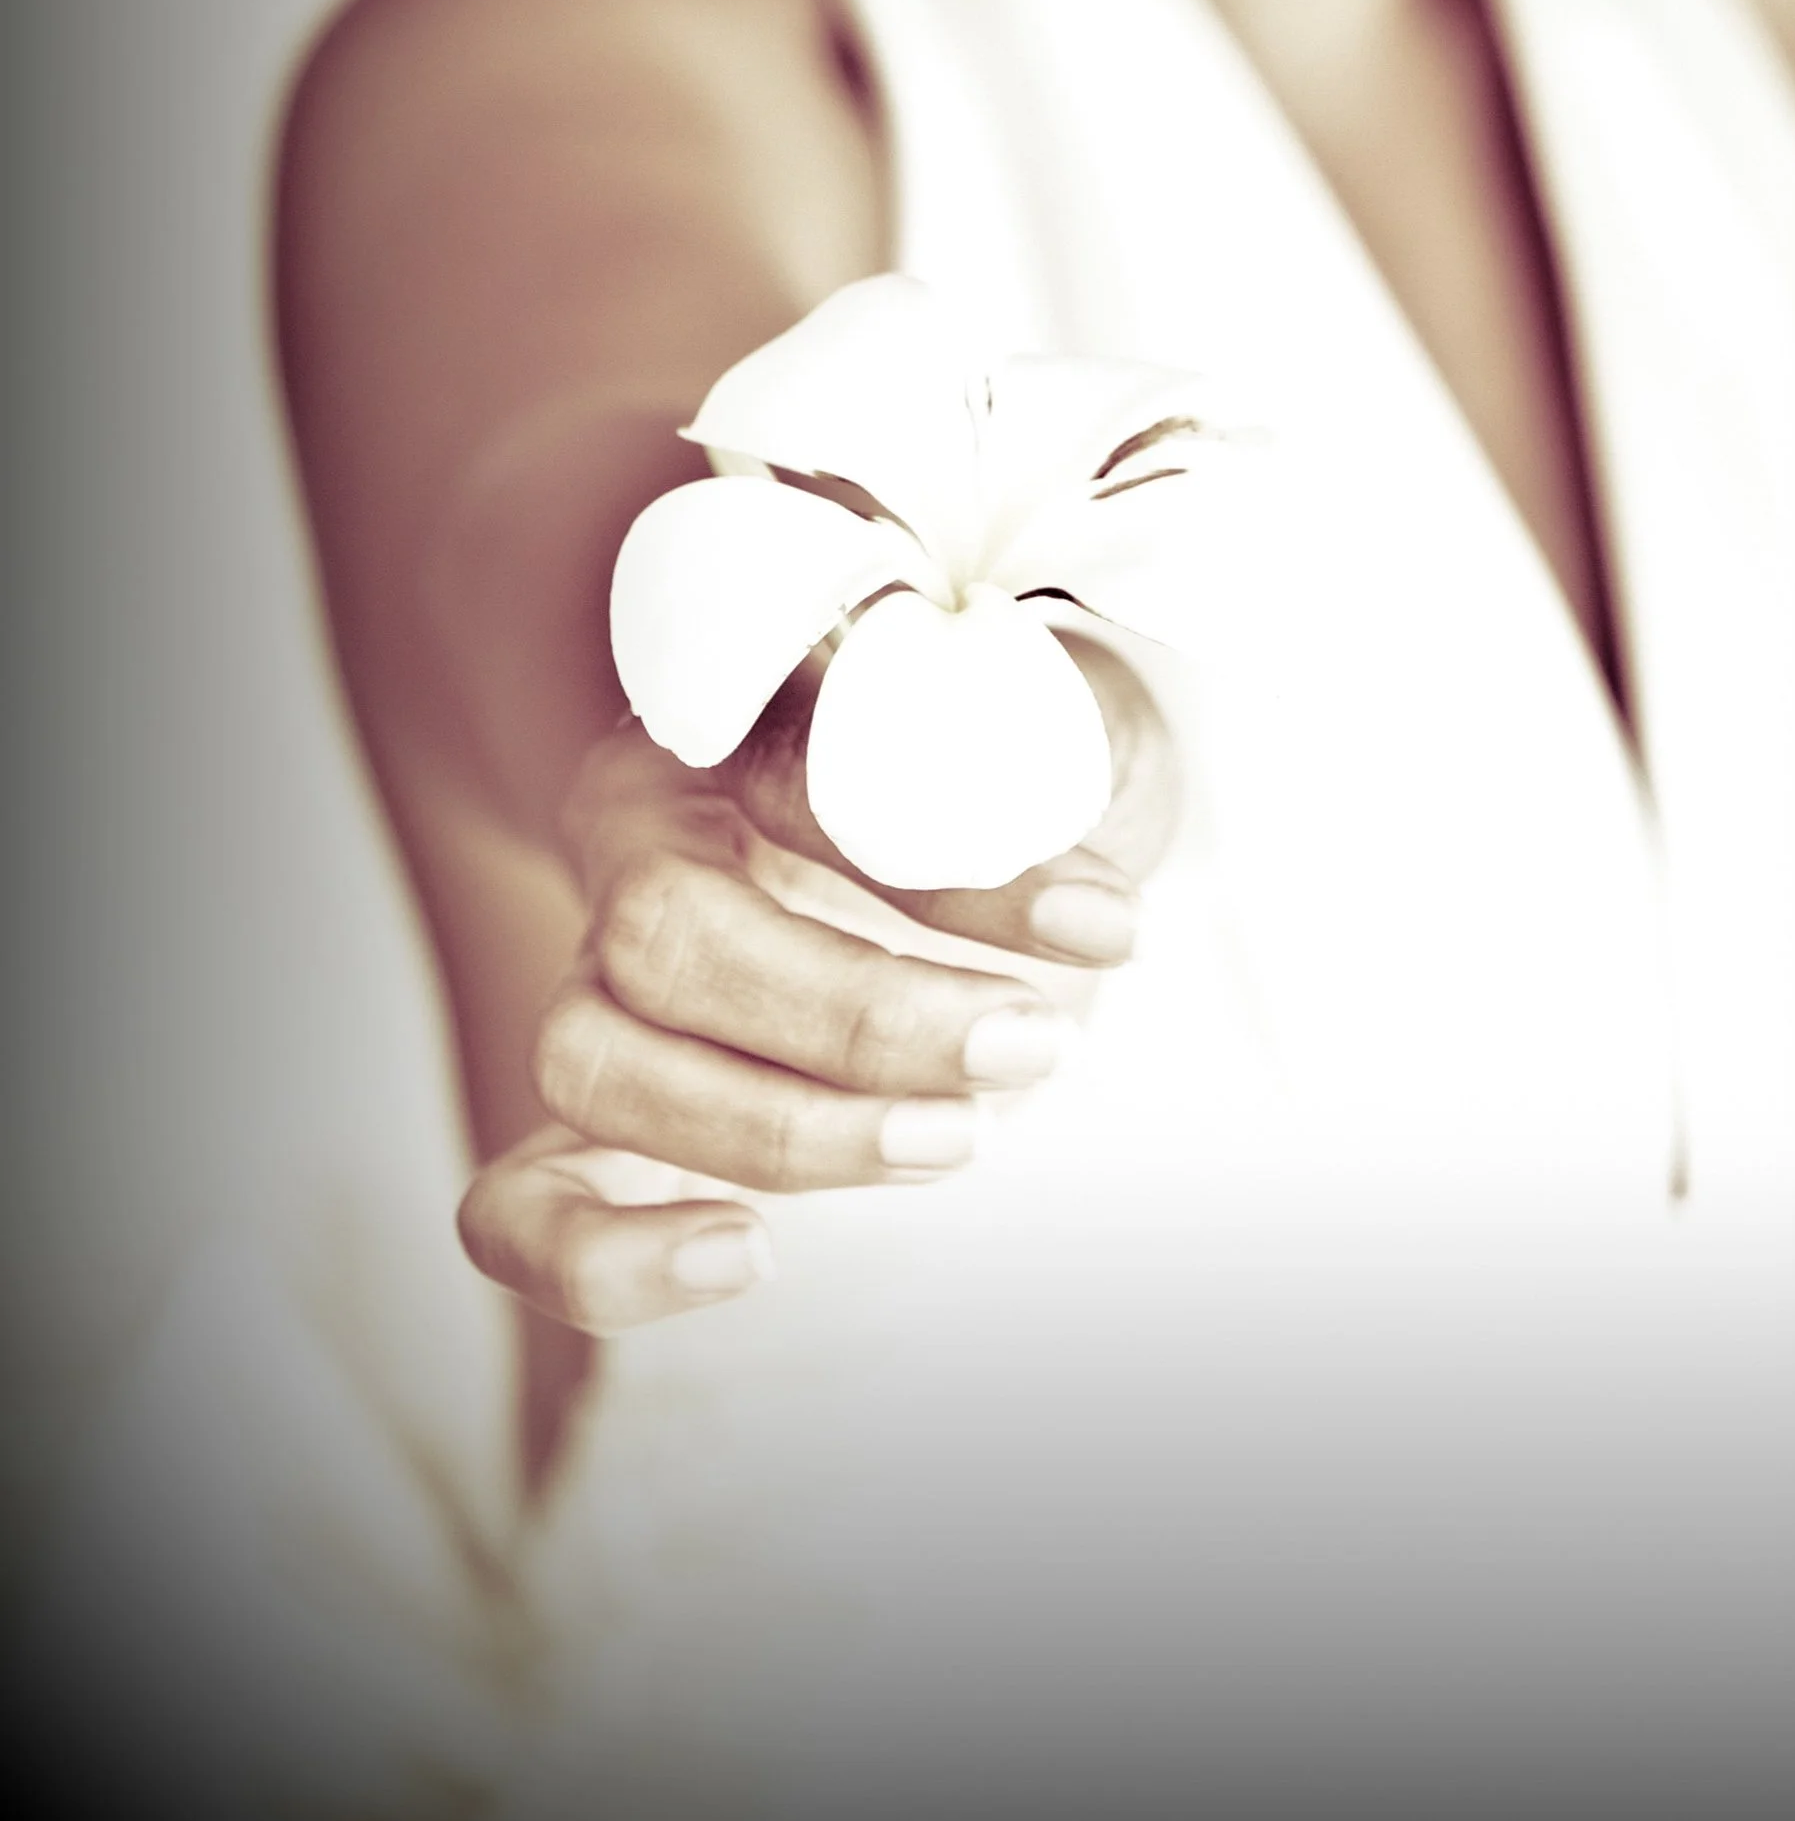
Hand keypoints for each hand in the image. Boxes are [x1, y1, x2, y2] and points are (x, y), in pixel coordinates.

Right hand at [458, 632, 1176, 1333]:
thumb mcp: (1055, 738)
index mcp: (729, 709)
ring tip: (954, 1140)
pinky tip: (747, 1259)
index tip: (1101, 924)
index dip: (957, 866)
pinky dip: (602, 1257)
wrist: (961, 858)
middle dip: (857, 1015)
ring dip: (776, 1127)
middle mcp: (635, 837)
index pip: (801, 773)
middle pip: (664, 927)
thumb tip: (1089, 908)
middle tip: (1026, 1047)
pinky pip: (517, 1210)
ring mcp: (595, 983)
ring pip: (592, 1060)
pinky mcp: (592, 1125)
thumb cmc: (1005, 781)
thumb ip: (1063, 764)